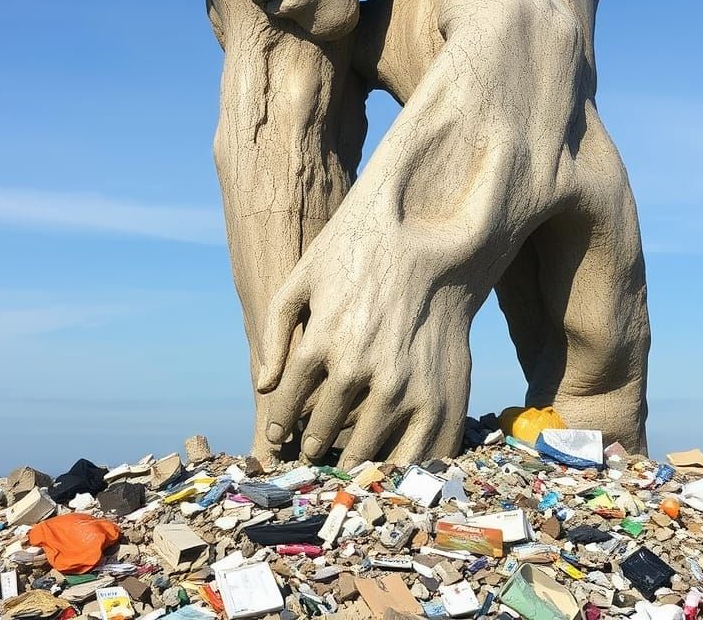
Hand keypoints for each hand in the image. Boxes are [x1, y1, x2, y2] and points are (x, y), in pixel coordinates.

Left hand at [256, 242, 472, 466]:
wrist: (430, 237)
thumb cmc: (360, 254)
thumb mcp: (305, 276)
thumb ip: (275, 330)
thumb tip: (263, 385)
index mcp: (322, 339)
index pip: (288, 402)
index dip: (280, 422)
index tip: (279, 435)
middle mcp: (358, 366)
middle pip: (322, 431)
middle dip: (313, 445)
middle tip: (313, 453)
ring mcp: (400, 383)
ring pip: (364, 448)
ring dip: (350, 462)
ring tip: (346, 463)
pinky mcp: (438, 392)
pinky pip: (412, 448)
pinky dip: (399, 465)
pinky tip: (391, 463)